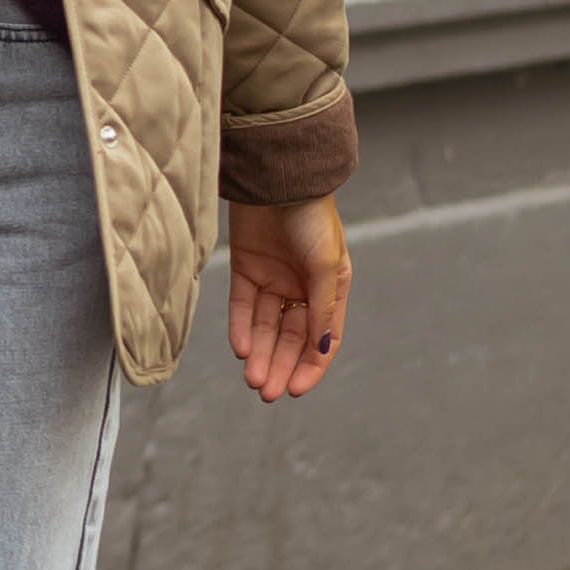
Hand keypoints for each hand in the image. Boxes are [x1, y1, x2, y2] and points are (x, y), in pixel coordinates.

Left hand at [225, 196, 349, 402]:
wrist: (279, 176)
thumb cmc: (313, 216)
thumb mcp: (326, 264)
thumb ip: (322, 307)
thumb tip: (320, 348)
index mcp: (330, 289)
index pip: (321, 339)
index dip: (310, 367)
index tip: (294, 390)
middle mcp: (301, 288)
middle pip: (289, 338)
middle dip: (278, 366)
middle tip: (266, 392)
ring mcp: (272, 279)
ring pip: (264, 327)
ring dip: (258, 353)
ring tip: (252, 377)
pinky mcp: (245, 268)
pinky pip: (241, 306)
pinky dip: (240, 327)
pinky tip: (240, 348)